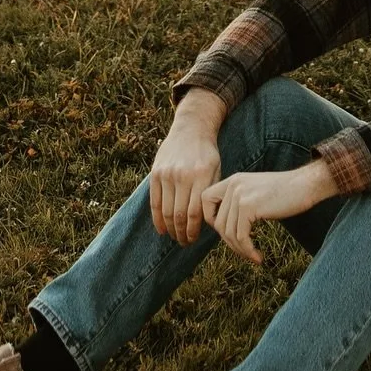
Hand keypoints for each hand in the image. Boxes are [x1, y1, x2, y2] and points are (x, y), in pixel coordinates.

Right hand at [149, 91, 225, 244]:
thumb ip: (209, 194)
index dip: (193, 231)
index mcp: (201, 176)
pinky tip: (162, 229)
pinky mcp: (155, 173)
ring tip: (175, 237)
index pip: (195, 213)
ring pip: (166, 211)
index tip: (193, 239)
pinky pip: (154, 202)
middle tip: (184, 242)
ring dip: (170, 229)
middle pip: (179, 215)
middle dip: (181, 233)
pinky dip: (157, 219)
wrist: (191, 128)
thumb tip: (204, 223)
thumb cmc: (207, 153)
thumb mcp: (216, 170)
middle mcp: (183, 175)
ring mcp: (167, 174)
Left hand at [201, 160, 337, 263]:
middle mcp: (233, 185)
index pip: (205, 200)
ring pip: (228, 232)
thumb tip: (225, 229)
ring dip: (240, 250)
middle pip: (218, 223)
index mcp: (233, 180)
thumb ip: (239, 204)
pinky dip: (248, 250)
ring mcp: (240, 194)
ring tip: (253, 255)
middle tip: (245, 251)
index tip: (227, 231)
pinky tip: (258, 257)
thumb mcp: (256, 193)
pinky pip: (240, 236)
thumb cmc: (285, 193)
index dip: (211, 218)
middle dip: (230, 242)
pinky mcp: (249, 206)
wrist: (305, 184)